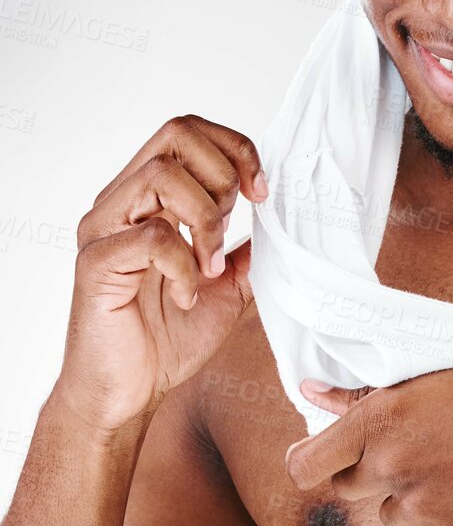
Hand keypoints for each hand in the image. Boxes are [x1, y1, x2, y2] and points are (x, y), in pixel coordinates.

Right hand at [55, 115, 266, 434]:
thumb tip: (283, 221)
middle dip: (224, 176)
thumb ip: (248, 252)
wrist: (129, 393)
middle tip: (233, 228)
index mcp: (147, 198)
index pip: (188, 132)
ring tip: (209, 269)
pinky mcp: (97, 263)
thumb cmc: (167, 340)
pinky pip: (150, 236)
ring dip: (204, 220)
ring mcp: (103, 228)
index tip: (262, 194)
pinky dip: (182, 265)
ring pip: (161, 175)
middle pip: (176, 134)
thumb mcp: (227, 289)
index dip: (235, 149)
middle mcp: (120, 201)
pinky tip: (187, 296)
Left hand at [284, 363, 452, 525]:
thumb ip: (362, 395)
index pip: (305, 465)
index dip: (317, 463)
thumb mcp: (434, 381)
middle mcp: (392, 465)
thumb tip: (307, 390)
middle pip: (349, 489)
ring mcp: (422, 510)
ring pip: (390, 520)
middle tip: (433, 456)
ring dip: (416, 507)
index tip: (339, 461)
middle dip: (380, 477)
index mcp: (381, 417)